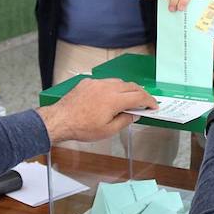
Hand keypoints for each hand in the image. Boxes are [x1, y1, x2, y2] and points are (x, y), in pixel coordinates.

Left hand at [36, 78, 156, 142]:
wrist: (60, 120)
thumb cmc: (82, 128)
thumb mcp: (107, 131)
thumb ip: (124, 121)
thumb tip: (134, 114)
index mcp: (114, 99)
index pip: (139, 96)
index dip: (149, 101)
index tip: (153, 106)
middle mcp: (107, 87)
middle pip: (131, 86)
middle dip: (141, 93)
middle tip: (145, 102)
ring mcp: (97, 83)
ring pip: (118, 82)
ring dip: (127, 89)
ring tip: (129, 99)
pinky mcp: (87, 82)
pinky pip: (105, 82)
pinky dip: (112, 88)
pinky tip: (110, 96)